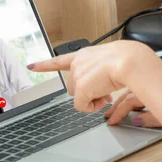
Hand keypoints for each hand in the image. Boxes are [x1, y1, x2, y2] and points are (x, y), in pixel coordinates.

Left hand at [27, 40, 160, 112]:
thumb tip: (99, 88)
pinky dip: (92, 107)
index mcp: (84, 54)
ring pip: (79, 96)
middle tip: (105, 90)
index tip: (32, 66)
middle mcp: (78, 63)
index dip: (45, 65)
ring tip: (107, 91)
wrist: (129, 62)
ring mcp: (78, 75)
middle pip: (75, 85)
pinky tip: (103, 99)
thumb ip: (99, 72)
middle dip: (89, 90)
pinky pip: (82, 106)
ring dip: (93, 97)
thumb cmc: (126, 60)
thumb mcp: (110, 62)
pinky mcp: (81, 88)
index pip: (60, 59)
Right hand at [104, 90, 161, 127]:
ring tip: (116, 108)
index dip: (118, 113)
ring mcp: (155, 85)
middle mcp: (151, 87)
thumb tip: (135, 121)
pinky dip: (132, 95)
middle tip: (107, 115)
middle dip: (116, 105)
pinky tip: (132, 102)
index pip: (128, 102)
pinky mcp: (161, 85)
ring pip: (133, 90)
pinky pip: (140, 89)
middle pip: (128, 95)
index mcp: (150, 93)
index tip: (111, 121)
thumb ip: (150, 119)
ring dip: (123, 100)